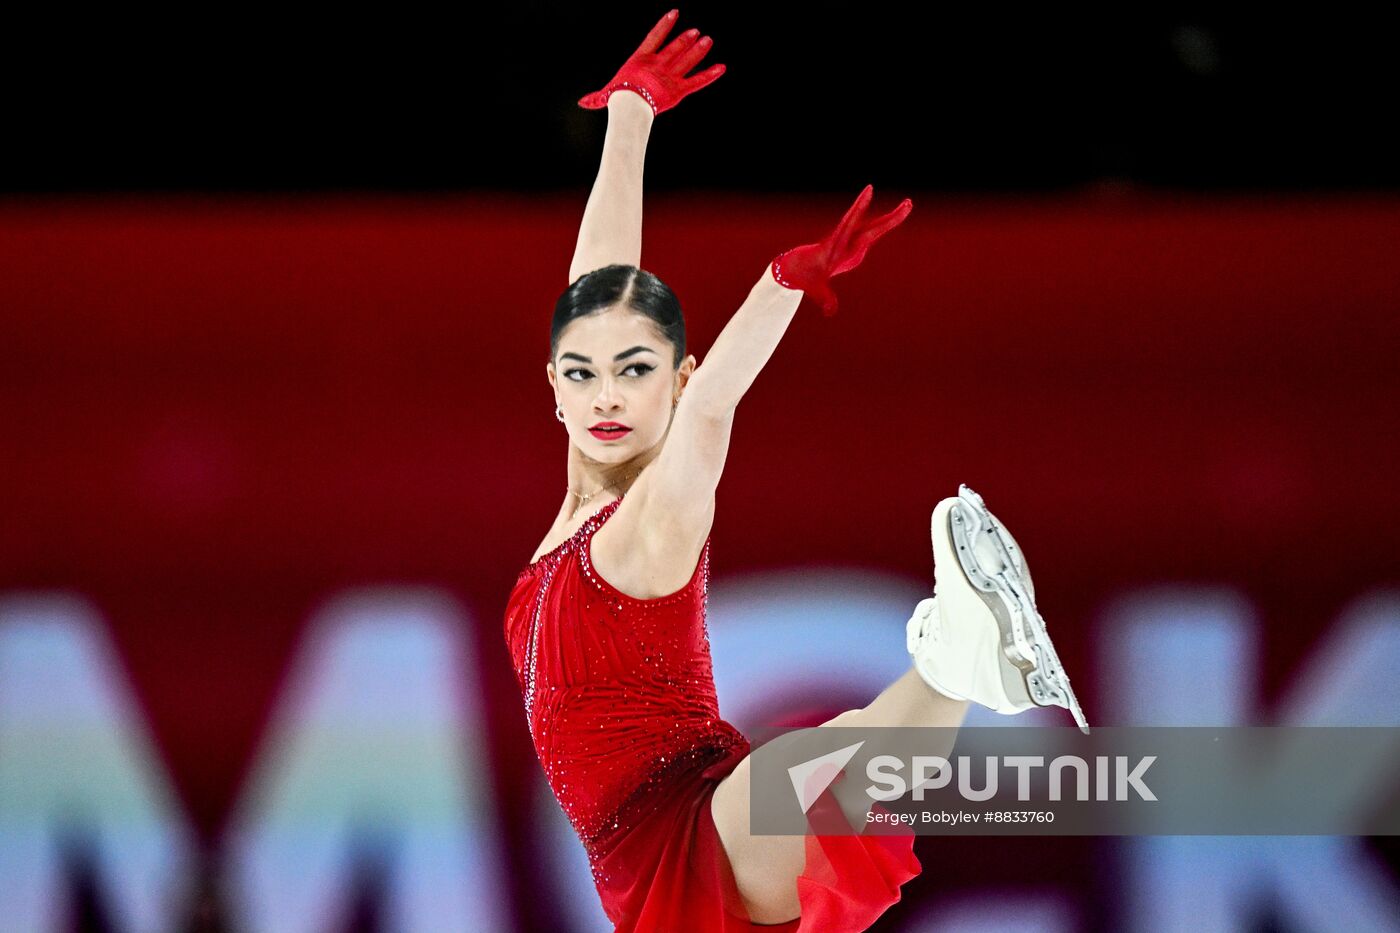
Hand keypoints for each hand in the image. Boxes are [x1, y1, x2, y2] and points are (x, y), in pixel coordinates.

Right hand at [578, 9, 725, 115]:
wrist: (629, 106)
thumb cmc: (616, 100)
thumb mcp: (606, 95)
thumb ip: (598, 97)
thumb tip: (582, 103)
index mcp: (641, 60)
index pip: (654, 37)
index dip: (664, 25)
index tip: (674, 14)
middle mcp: (658, 64)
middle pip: (675, 49)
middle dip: (685, 40)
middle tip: (697, 32)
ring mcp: (670, 75)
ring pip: (687, 60)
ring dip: (698, 50)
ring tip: (707, 40)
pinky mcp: (679, 90)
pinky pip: (697, 81)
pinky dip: (710, 74)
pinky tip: (721, 67)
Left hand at [770, 185, 912, 316]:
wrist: (798, 268)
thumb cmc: (805, 277)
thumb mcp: (815, 289)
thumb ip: (824, 299)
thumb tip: (829, 311)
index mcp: (836, 245)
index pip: (849, 224)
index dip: (858, 208)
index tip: (868, 191)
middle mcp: (845, 239)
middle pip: (870, 225)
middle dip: (889, 217)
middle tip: (908, 203)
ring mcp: (851, 241)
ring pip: (873, 227)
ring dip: (891, 217)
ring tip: (908, 204)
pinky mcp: (855, 245)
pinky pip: (873, 233)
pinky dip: (886, 224)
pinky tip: (898, 214)